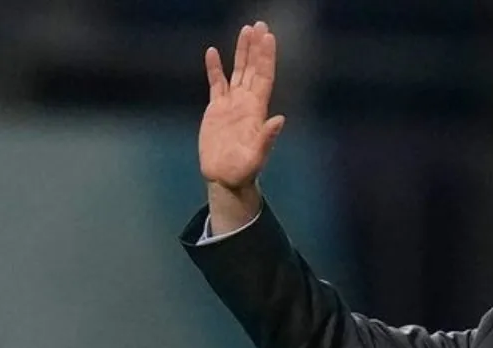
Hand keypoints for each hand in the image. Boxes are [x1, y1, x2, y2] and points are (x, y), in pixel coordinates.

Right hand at [199, 21, 284, 224]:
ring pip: (238, 71)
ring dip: (241, 51)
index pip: (264, 77)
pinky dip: (214, 68)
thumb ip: (267, 138)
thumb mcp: (256, 156)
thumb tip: (280, 119)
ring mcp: (232, 104)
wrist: (225, 178)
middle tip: (260, 24)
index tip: (268, 37)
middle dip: (257, 47)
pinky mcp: (216, 109)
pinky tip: (212, 52)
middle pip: (253, 69)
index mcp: (257, 111)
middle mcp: (247, 103)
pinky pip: (216, 83)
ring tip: (245, 30)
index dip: (266, 57)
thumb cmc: (243, 171)